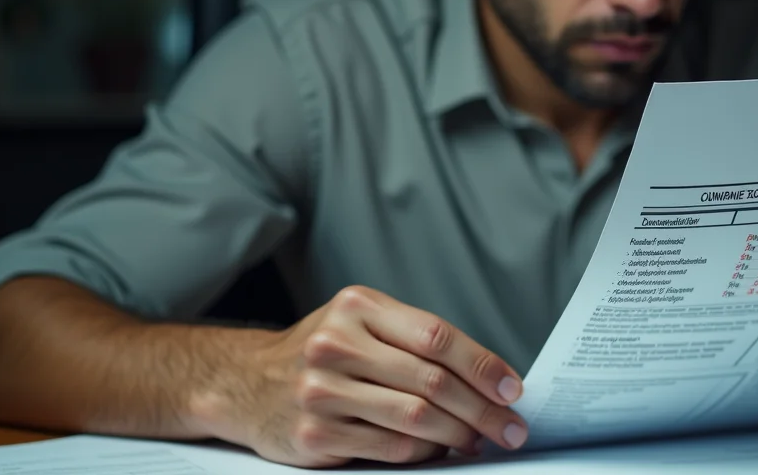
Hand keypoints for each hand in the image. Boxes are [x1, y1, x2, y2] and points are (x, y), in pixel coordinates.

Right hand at [202, 286, 527, 466]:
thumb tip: (489, 379)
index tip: (513, 389)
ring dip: (459, 434)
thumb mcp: (361, 323)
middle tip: (512, 427)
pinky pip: (389, 447)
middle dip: (483, 409)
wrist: (244, 381)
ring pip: (415, 417)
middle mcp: (337, 343)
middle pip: (432, 381)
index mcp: (358, 306)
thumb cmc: (324, 352)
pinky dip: (425, 452)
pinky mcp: (314, 433)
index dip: (482, 365)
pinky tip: (441, 450)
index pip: (436, 336)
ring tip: (481, 441)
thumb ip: (415, 341)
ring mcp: (321, 390)